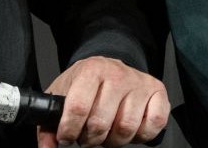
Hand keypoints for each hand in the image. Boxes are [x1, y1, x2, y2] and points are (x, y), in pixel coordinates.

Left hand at [38, 55, 168, 146]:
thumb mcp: (61, 97)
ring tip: (107, 132)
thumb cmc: (84, 85)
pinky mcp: (158, 92)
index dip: (70, 130)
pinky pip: (153, 124)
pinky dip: (141, 135)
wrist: (108, 68)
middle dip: (91, 138)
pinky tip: (129, 128)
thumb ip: (49, 125)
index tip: (66, 136)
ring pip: (127, 128)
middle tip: (88, 135)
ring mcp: (139, 82)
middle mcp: (117, 73)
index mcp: (91, 70)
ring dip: (114, 139)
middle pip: (101, 122)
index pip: (79, 107)